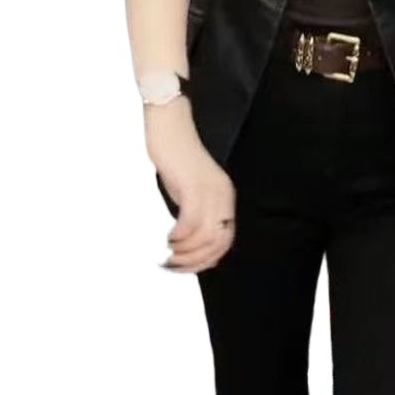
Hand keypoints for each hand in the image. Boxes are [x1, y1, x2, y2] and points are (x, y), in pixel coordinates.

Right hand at [152, 139, 237, 273]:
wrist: (168, 126)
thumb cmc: (174, 158)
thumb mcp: (188, 190)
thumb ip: (193, 213)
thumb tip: (188, 243)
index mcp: (224, 198)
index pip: (225, 240)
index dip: (207, 260)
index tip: (186, 268)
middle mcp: (222, 196)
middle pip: (218, 243)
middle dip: (195, 262)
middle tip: (173, 265)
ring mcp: (210, 191)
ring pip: (206, 237)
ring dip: (185, 252)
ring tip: (168, 254)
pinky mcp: (194, 186)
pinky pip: (192, 223)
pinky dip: (179, 237)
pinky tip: (168, 238)